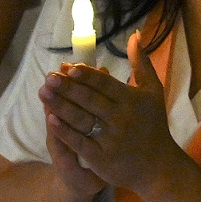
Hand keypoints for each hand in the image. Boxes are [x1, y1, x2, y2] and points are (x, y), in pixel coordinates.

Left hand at [40, 36, 185, 198]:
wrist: (158, 167)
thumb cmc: (153, 125)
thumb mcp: (153, 92)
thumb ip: (141, 63)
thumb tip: (134, 34)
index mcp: (132, 101)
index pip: (105, 85)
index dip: (87, 76)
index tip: (69, 66)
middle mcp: (121, 119)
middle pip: (89, 100)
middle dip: (67, 87)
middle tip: (49, 76)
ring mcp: (110, 140)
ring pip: (81, 119)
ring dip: (60, 105)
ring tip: (42, 92)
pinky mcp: (101, 158)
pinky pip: (79, 142)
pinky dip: (64, 131)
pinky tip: (49, 119)